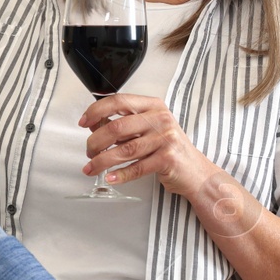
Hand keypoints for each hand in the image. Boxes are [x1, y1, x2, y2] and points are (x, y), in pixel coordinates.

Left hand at [78, 95, 216, 197]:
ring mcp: (166, 139)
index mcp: (153, 106)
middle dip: (96, 141)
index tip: (84, 122)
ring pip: (124, 150)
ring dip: (102, 160)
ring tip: (91, 167)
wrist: (195, 171)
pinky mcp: (168, 159)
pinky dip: (119, 174)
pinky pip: (137, 168)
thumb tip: (93, 124)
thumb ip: (124, 124)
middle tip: (88, 151)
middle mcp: (161, 119)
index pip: (119, 101)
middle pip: (118, 127)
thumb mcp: (148, 129)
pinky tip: (109, 178)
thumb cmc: (168, 148)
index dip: (97, 110)